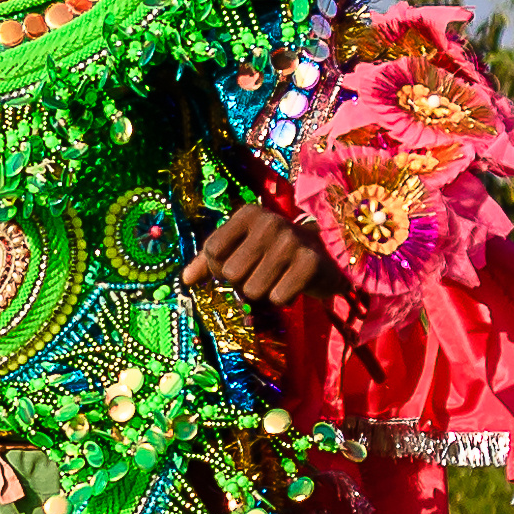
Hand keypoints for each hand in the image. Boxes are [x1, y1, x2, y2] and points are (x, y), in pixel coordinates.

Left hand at [187, 199, 330, 310]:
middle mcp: (269, 222)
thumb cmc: (275, 252)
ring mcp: (291, 242)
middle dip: (242, 282)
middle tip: (262, 273)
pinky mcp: (310, 264)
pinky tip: (293, 284)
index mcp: (248, 214)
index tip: (237, 264)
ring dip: (263, 292)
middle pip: (230, 273)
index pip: (211, 251)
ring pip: (252, 290)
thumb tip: (185, 280)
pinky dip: (283, 298)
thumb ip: (210, 260)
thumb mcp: (242, 246)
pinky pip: (277, 298)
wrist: (329, 256)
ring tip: (278, 278)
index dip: (218, 268)